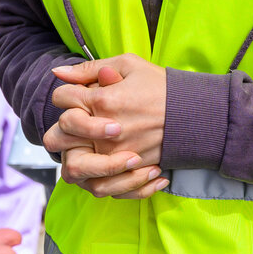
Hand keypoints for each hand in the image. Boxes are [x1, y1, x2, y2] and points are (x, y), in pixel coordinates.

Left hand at [49, 56, 168, 198]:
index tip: (81, 95)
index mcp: (100, 101)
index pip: (61, 98)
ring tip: (92, 152)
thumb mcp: (128, 66)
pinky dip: (104, 181)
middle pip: (55, 139)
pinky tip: (113, 166)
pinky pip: (103, 188)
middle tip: (79, 129)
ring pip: (74, 171)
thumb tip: (58, 72)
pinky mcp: (129, 172)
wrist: (197, 115)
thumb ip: (90, 69)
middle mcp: (102, 132)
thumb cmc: (162, 87)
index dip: (66, 94)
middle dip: (62, 132)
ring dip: (77, 162)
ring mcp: (114, 155)